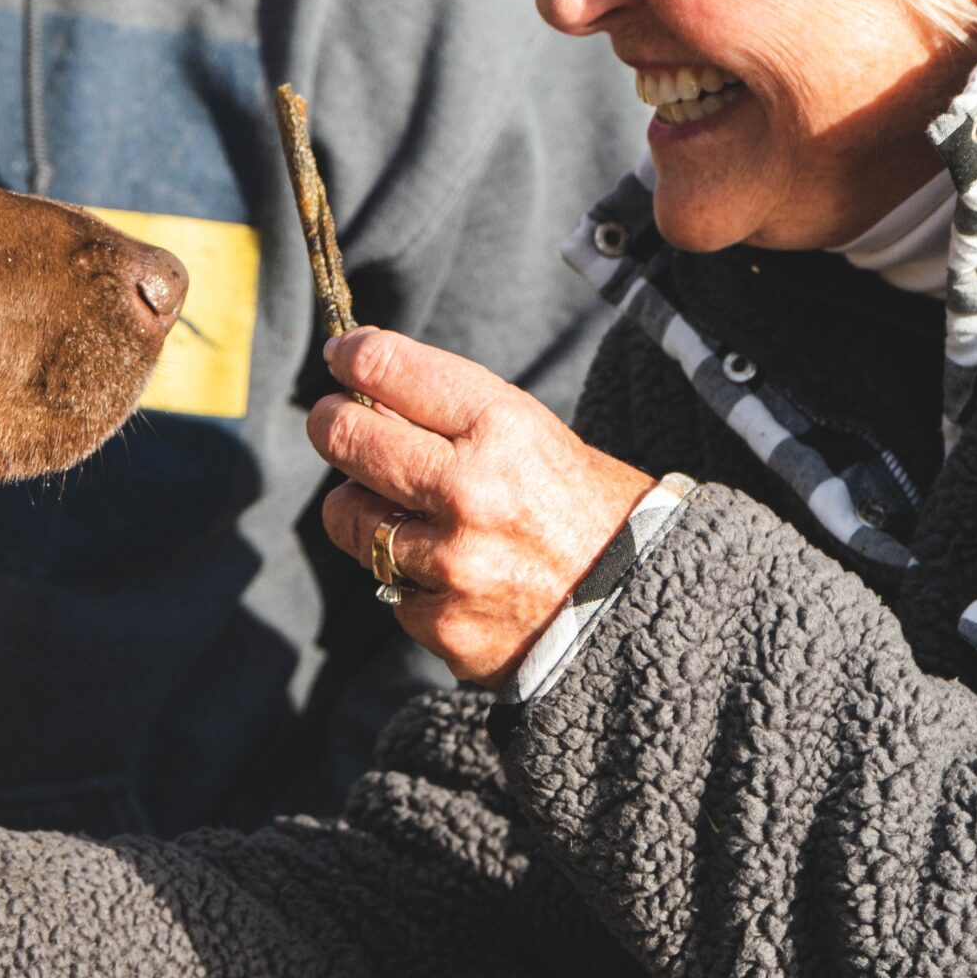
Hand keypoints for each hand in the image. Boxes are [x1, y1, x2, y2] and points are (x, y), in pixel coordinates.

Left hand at [309, 327, 652, 687]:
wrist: (644, 605)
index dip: (351, 355)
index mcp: (502, 427)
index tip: (342, 357)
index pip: (386, 367)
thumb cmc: (584, 508)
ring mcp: (452, 562)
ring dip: (363, 509)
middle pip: (345, 436)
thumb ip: (451, 416)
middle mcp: (471, 490)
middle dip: (332, 423)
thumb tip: (363, 391)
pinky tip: (450, 573)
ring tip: (405, 512)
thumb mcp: (534, 435)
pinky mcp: (442, 621)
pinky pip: (385, 584)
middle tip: (337, 423)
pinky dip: (407, 576)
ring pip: (348, 516)